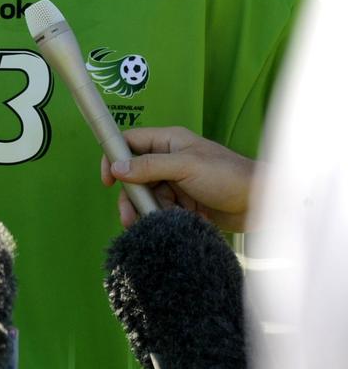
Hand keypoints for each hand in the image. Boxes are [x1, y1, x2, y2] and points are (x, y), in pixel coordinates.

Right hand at [101, 126, 256, 231]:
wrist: (260, 203)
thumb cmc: (227, 175)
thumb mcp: (185, 167)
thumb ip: (150, 167)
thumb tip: (118, 169)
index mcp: (169, 141)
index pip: (131, 142)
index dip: (115, 157)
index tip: (108, 180)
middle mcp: (170, 159)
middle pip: (136, 175)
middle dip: (131, 196)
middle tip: (129, 218)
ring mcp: (177, 182)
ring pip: (148, 196)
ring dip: (147, 211)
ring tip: (151, 227)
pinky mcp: (185, 203)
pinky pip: (162, 210)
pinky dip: (163, 219)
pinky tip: (172, 226)